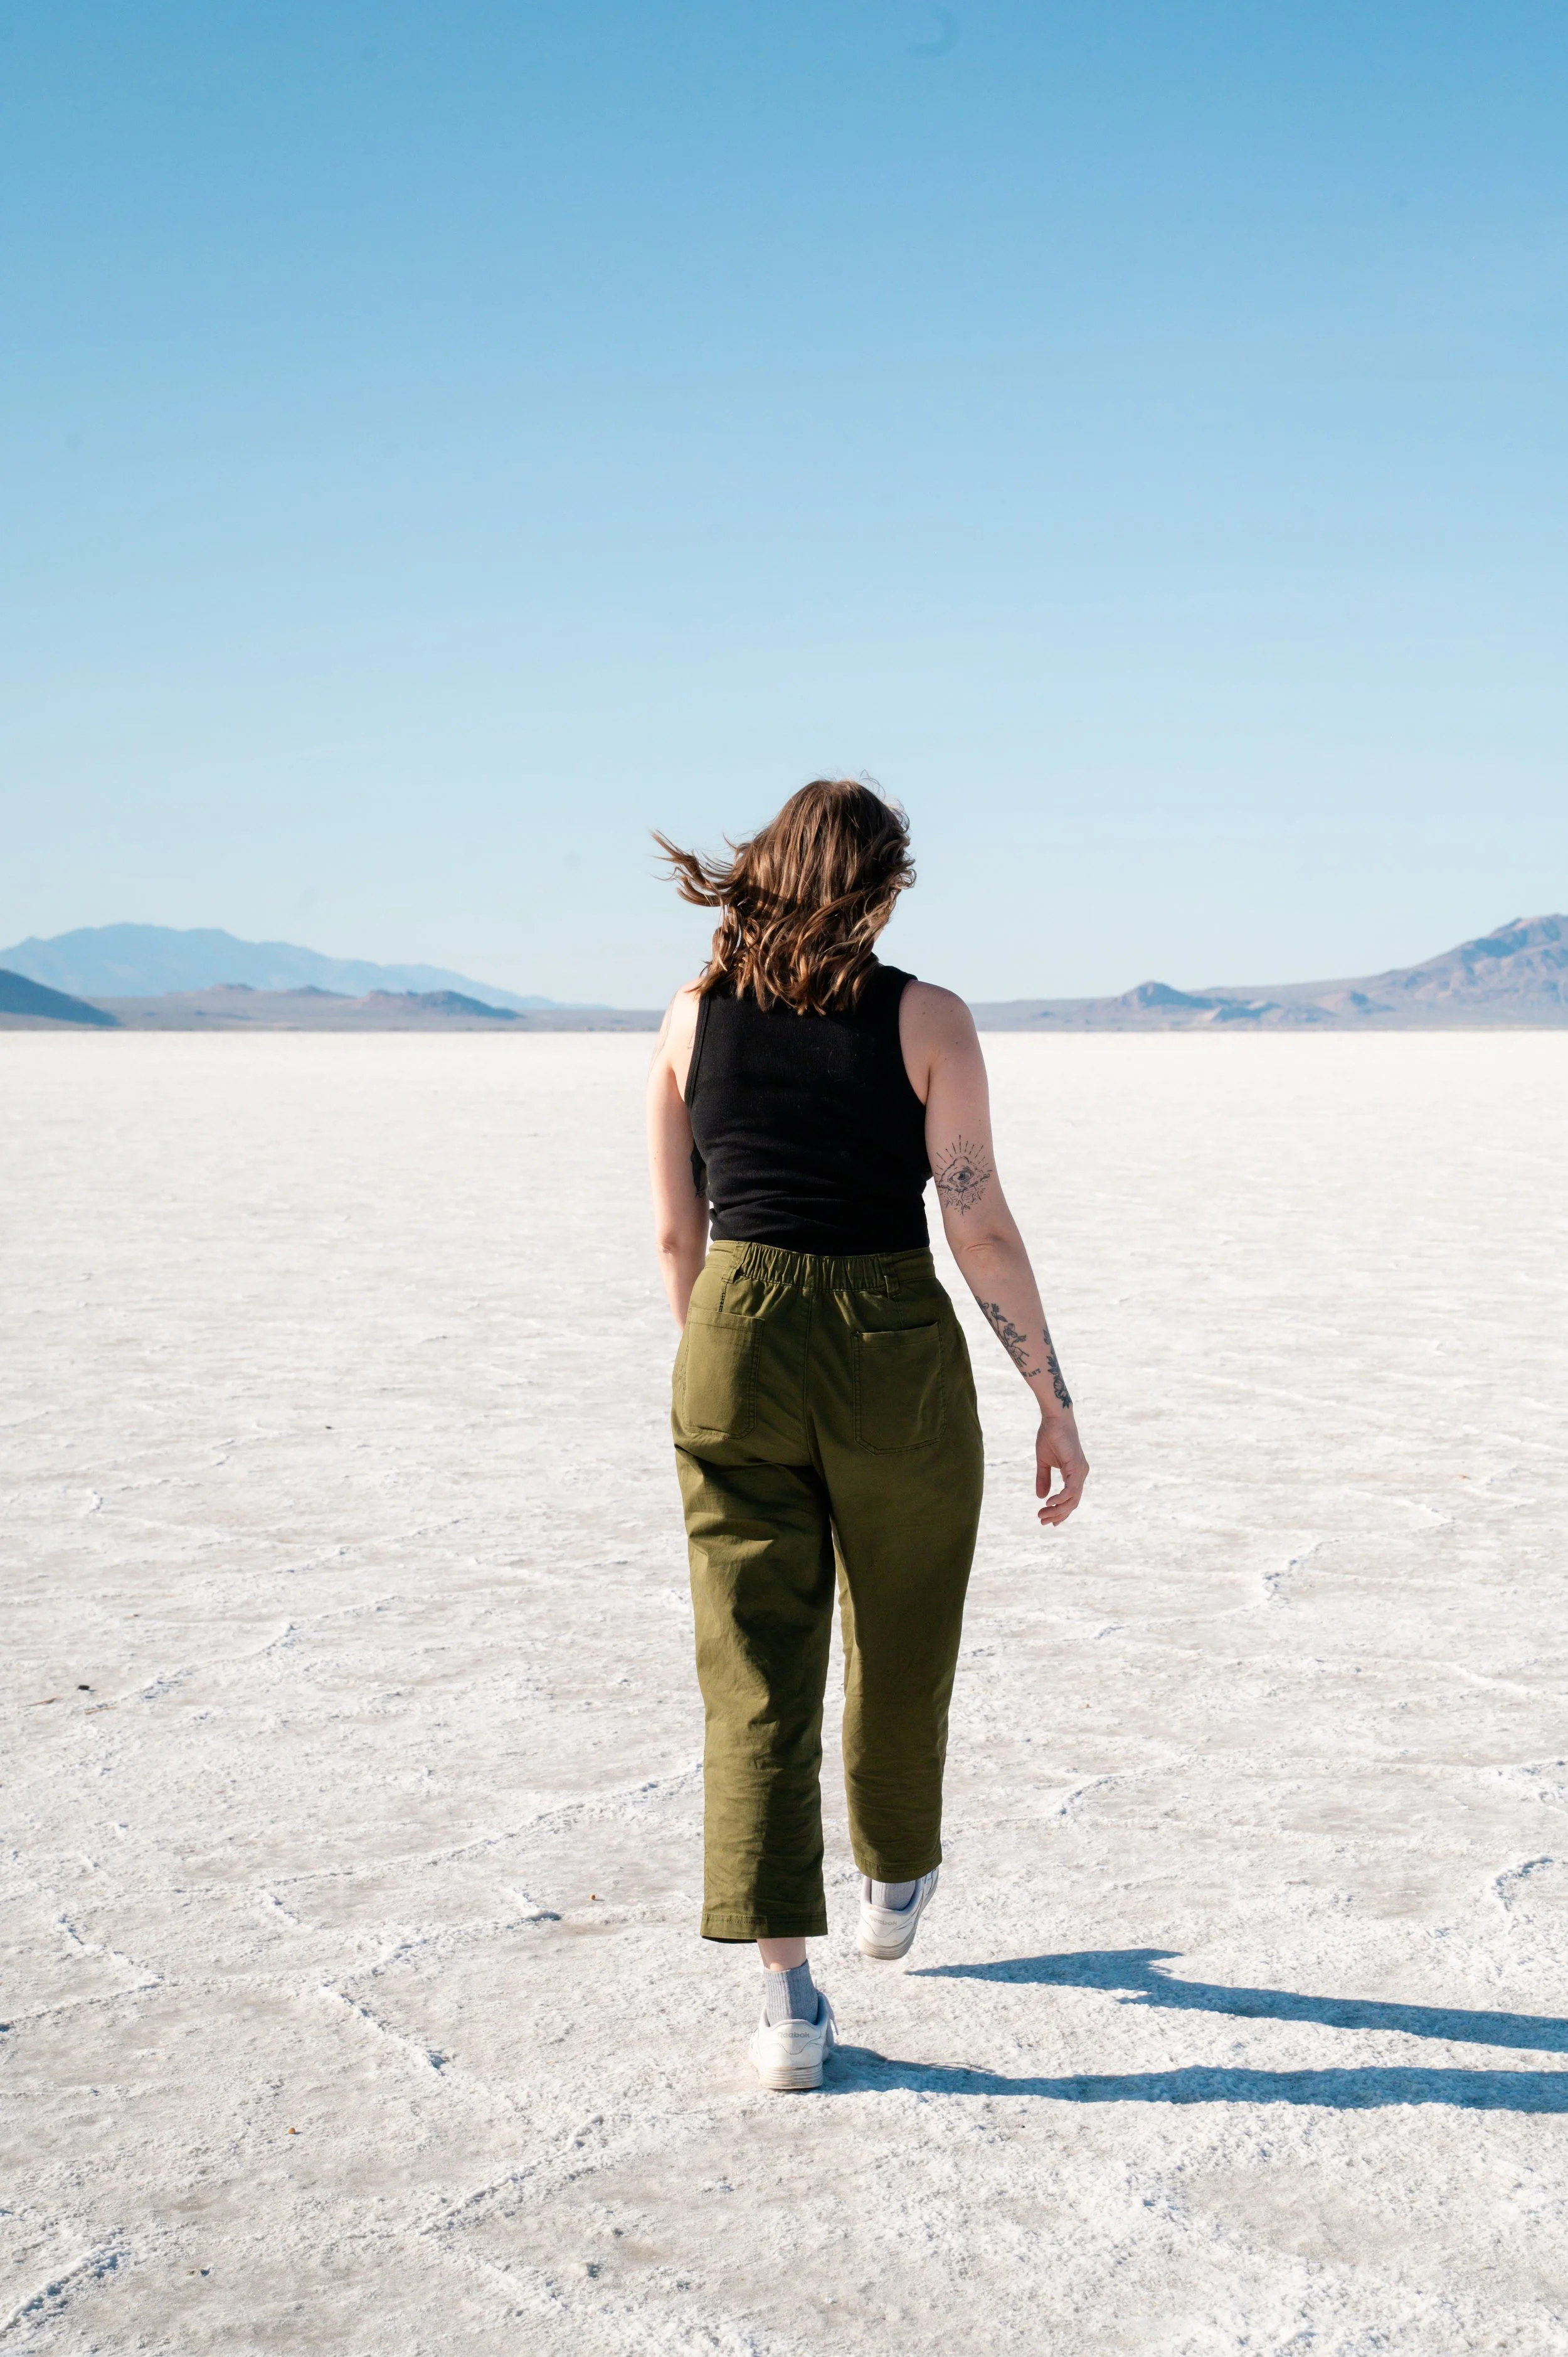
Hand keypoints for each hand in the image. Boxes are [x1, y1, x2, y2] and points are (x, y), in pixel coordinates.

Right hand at [1036, 1411, 1087, 1525]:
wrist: (1054, 1419)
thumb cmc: (1050, 1436)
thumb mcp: (1043, 1462)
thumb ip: (1043, 1479)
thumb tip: (1041, 1497)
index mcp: (1075, 1473)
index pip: (1071, 1498)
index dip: (1060, 1511)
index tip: (1048, 1521)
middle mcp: (1081, 1474)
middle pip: (1072, 1503)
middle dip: (1057, 1514)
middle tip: (1042, 1521)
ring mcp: (1081, 1471)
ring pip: (1072, 1499)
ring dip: (1057, 1510)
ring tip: (1042, 1515)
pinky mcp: (1076, 1467)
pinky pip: (1071, 1490)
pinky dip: (1060, 1499)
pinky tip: (1049, 1503)